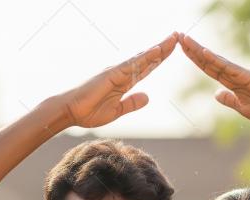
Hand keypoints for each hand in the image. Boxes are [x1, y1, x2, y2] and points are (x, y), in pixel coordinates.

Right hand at [58, 32, 177, 127]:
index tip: (172, 50)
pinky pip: (133, 64)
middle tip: (178, 37)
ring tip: (173, 39)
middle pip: (147, 59)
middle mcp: (122, 73)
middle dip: (163, 49)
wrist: (70, 112)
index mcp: (124, 82)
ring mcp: (117, 72)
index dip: (159, 59)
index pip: (147, 68)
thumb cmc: (89, 112)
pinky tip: (157, 51)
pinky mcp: (112, 74)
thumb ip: (131, 103)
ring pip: (143, 58)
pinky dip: (145, 57)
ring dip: (158, 49)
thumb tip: (147, 98)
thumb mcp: (116, 110)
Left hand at [179, 33, 249, 124]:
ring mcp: (239, 73)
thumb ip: (228, 99)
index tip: (183, 49)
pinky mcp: (246, 76)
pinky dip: (215, 59)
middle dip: (192, 49)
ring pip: (214, 60)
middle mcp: (233, 74)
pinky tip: (203, 52)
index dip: (195, 59)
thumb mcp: (241, 107)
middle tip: (178, 36)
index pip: (209, 68)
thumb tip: (216, 94)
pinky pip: (227, 67)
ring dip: (199, 50)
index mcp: (231, 82)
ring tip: (185, 39)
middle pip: (208, 60)